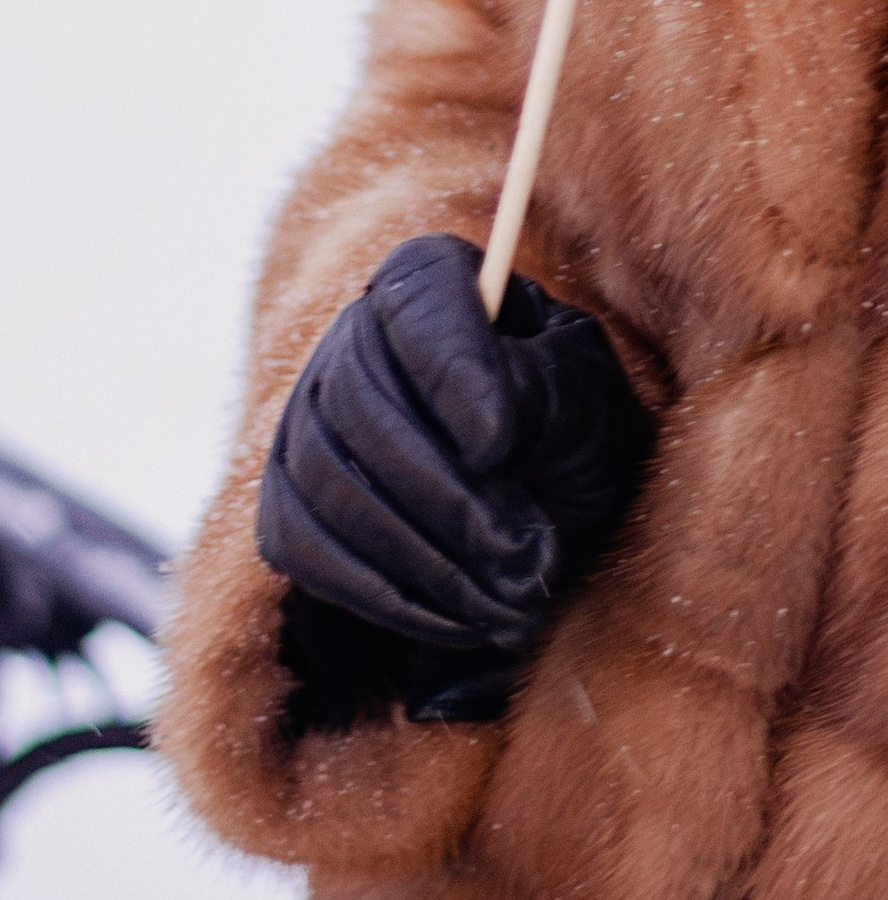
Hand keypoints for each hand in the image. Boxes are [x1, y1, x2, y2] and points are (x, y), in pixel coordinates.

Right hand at [256, 234, 652, 725]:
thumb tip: (482, 438)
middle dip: (447, 494)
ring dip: (424, 555)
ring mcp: (306, 422)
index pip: (419, 298)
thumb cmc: (576, 437)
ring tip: (508, 597)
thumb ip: (538, 391)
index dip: (454, 372)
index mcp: (433, 281)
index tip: (502, 446)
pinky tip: (456, 618)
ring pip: (330, 483)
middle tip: (522, 552)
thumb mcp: (587, 400)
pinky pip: (307, 550)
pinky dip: (383, 595)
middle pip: (360, 404)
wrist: (547, 520)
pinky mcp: (289, 505)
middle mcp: (352, 337)